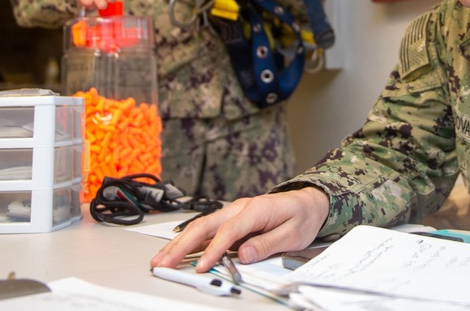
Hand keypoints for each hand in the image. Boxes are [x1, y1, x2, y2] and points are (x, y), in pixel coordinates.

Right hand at [149, 187, 328, 271]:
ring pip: (200, 226)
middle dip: (182, 245)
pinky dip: (188, 241)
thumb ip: (267, 244)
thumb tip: (243, 256)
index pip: (229, 231)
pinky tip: (176, 251)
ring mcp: (233, 212)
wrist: (308, 202)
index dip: (213, 250)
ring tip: (161, 259)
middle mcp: (240, 208)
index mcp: (256, 209)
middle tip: (164, 262)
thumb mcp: (293, 234)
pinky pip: (206, 230)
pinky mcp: (231, 219)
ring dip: (179, 243)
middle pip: (205, 226)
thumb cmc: (301, 217)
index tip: (201, 266)